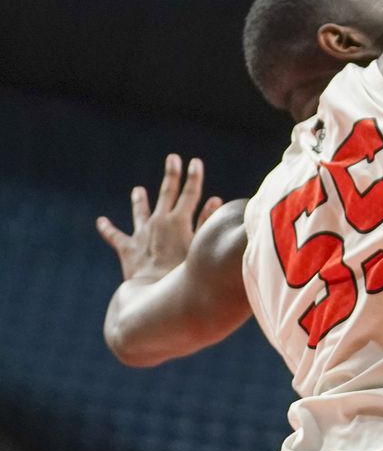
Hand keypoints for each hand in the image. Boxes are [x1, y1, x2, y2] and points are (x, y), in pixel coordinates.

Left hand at [96, 155, 222, 281]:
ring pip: (140, 211)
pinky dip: (107, 228)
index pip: (190, 192)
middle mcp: (159, 222)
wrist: (154, 292)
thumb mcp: (199, 246)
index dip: (194, 176)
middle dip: (172, 174)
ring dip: (139, 200)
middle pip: (167, 193)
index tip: (195, 161)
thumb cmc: (183, 272)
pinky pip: (115, 236)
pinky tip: (100, 221)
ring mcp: (142, 234)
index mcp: (179, 220)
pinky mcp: (128, 249)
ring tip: (137, 190)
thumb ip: (206, 222)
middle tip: (173, 158)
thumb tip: (215, 199)